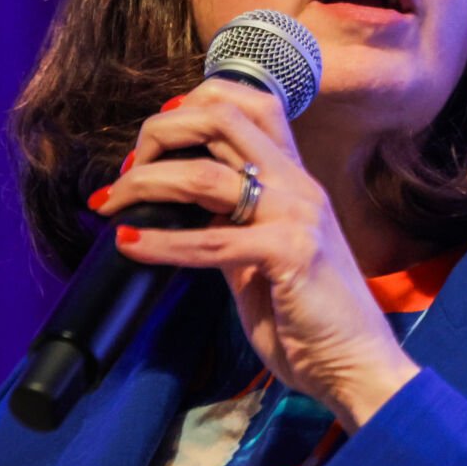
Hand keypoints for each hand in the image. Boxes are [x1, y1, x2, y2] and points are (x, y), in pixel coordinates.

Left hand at [89, 79, 419, 428]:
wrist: (353, 361)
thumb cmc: (308, 314)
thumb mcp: (263, 255)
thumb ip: (229, 225)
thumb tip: (178, 209)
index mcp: (293, 178)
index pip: (250, 104)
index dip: (194, 105)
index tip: (154, 139)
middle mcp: (297, 184)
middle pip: (223, 117)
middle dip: (161, 131)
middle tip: (127, 167)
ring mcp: (297, 215)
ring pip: (206, 175)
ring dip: (145, 184)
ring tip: (112, 204)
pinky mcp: (290, 254)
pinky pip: (210, 241)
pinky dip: (160, 242)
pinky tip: (130, 245)